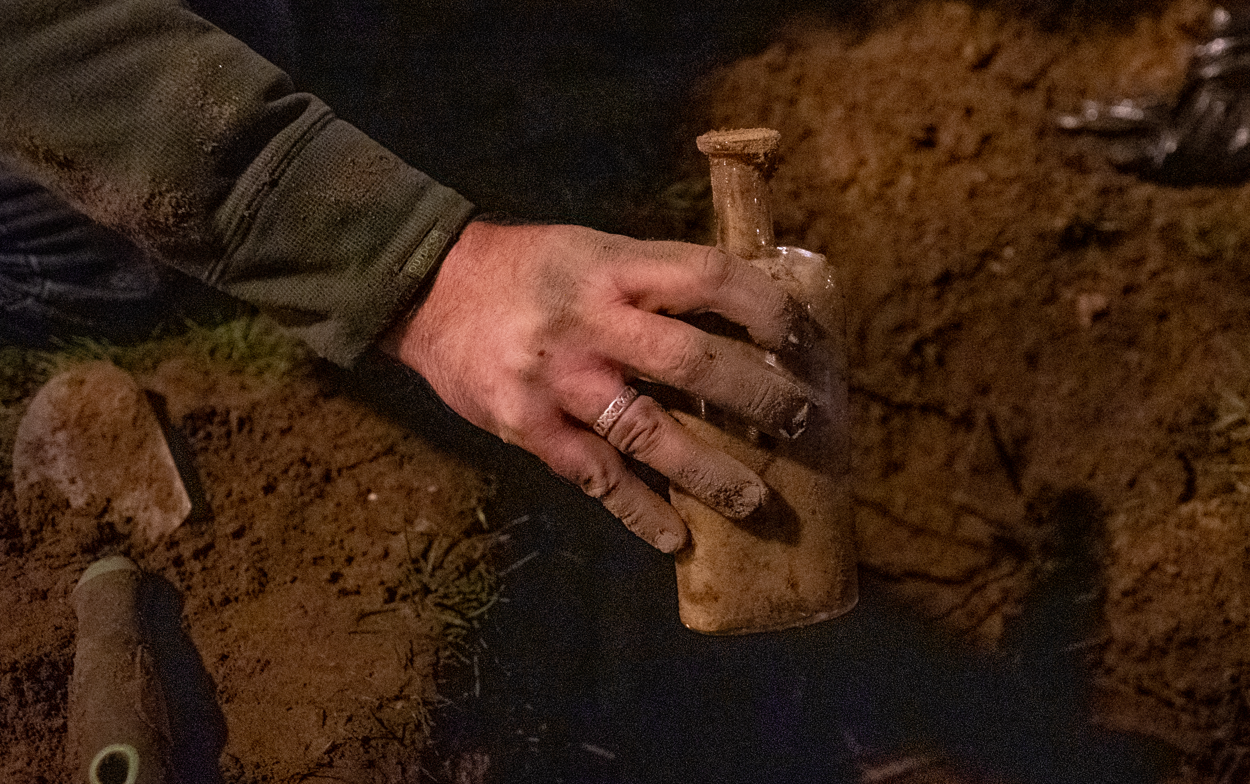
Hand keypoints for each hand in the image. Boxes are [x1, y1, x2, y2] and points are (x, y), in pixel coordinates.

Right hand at [382, 221, 810, 552]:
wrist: (426, 289)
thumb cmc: (526, 266)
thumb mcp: (593, 249)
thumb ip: (654, 280)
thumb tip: (741, 312)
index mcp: (614, 268)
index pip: (709, 278)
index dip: (766, 307)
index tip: (804, 339)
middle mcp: (591, 323)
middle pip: (691, 361)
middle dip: (756, 394)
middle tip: (800, 420)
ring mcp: (559, 381)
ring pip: (649, 432)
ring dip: (710, 471)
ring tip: (756, 501)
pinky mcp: (528, 427)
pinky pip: (595, 477)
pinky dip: (638, 511)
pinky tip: (676, 538)